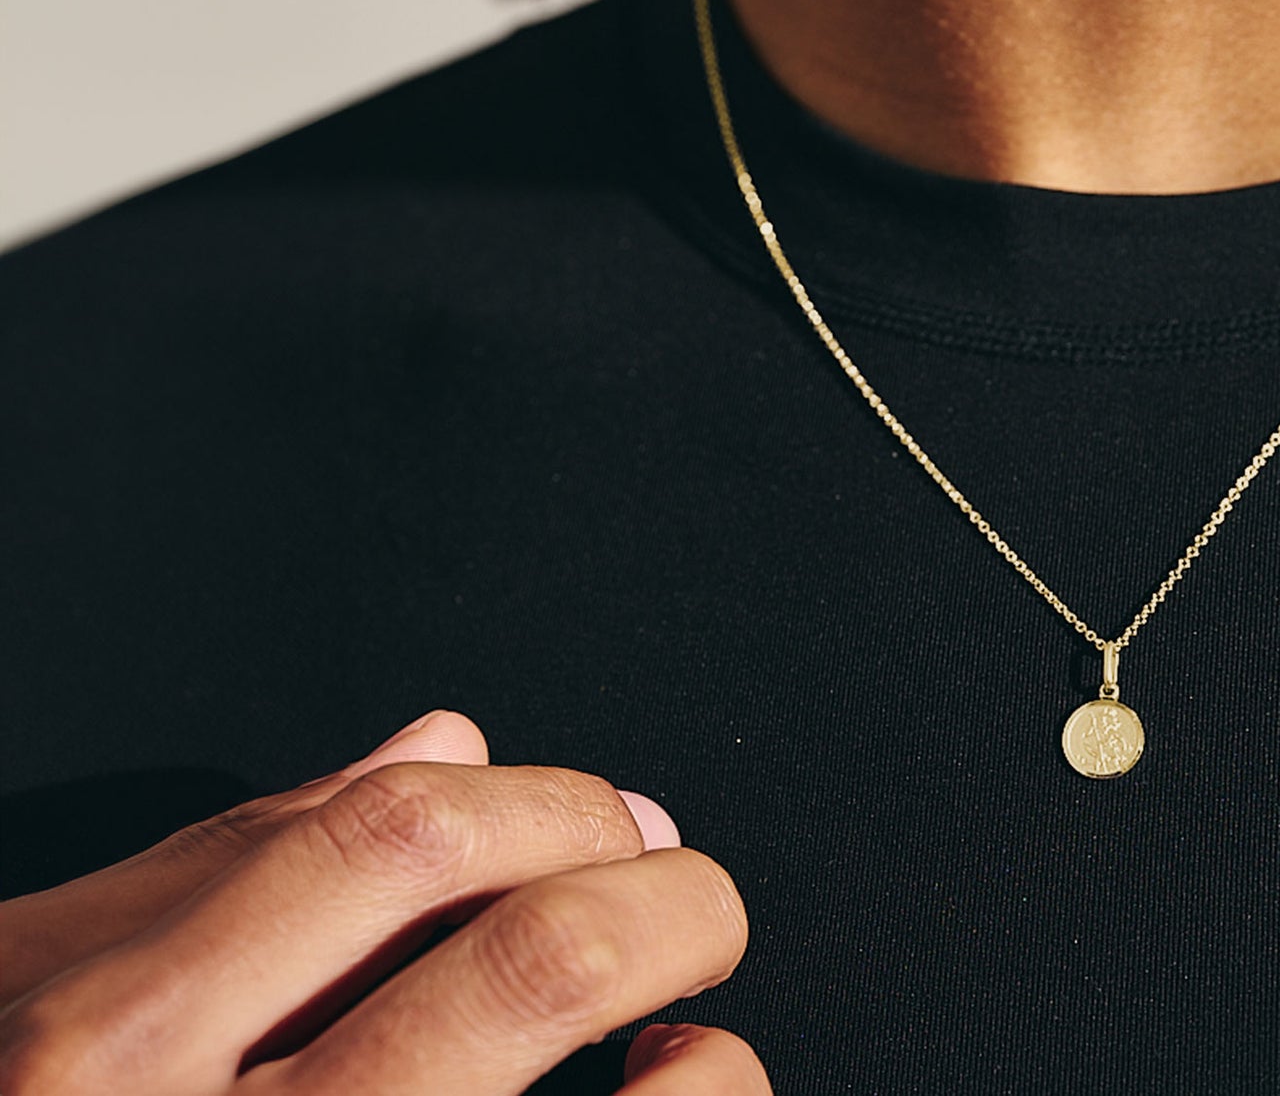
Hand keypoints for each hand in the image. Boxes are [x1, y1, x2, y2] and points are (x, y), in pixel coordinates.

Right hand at [0, 711, 768, 1092]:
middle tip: (687, 896)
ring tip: (683, 1030)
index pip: (398, 839)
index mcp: (114, 1045)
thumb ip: (230, 868)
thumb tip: (449, 742)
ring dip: (704, 1046)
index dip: (545, 804)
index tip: (607, 819)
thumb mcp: (41, 998)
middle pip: (538, 961)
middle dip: (662, 898)